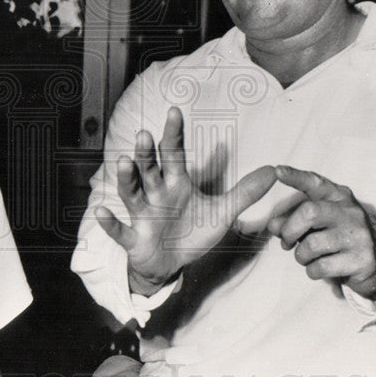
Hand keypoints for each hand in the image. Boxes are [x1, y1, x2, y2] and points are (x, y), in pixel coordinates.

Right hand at [95, 107, 276, 295]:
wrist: (171, 264)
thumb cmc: (192, 233)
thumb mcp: (222, 212)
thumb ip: (245, 191)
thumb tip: (274, 171)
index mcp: (176, 184)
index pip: (173, 154)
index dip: (173, 134)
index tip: (174, 111)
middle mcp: (155, 195)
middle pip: (149, 170)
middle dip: (146, 154)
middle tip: (145, 134)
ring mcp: (142, 216)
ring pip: (131, 194)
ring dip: (127, 178)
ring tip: (124, 162)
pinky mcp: (134, 239)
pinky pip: (120, 231)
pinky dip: (110, 223)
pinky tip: (101, 212)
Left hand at [267, 166, 375, 299]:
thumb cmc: (337, 238)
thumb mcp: (316, 225)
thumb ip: (293, 221)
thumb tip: (273, 225)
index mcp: (339, 196)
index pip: (315, 183)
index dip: (296, 177)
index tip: (278, 170)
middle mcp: (351, 212)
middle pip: (309, 212)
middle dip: (289, 230)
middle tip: (286, 243)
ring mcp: (359, 235)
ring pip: (313, 244)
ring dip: (301, 255)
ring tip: (305, 257)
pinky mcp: (362, 259)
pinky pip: (322, 266)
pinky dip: (312, 271)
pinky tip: (318, 269)